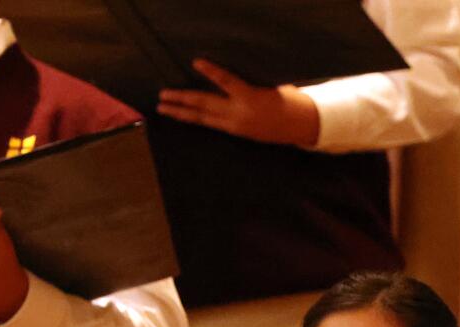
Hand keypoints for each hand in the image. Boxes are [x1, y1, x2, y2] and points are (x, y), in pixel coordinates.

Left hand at [157, 58, 321, 146]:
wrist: (297, 126)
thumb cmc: (285, 99)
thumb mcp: (268, 86)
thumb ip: (246, 83)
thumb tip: (225, 76)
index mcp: (251, 97)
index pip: (228, 82)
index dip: (212, 72)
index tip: (196, 61)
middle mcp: (239, 114)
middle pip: (205, 105)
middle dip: (182, 100)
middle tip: (162, 95)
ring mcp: (234, 125)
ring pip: (202, 118)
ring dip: (181, 112)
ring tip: (162, 108)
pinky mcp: (233, 131)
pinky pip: (209, 123)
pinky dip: (193, 118)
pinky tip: (181, 114)